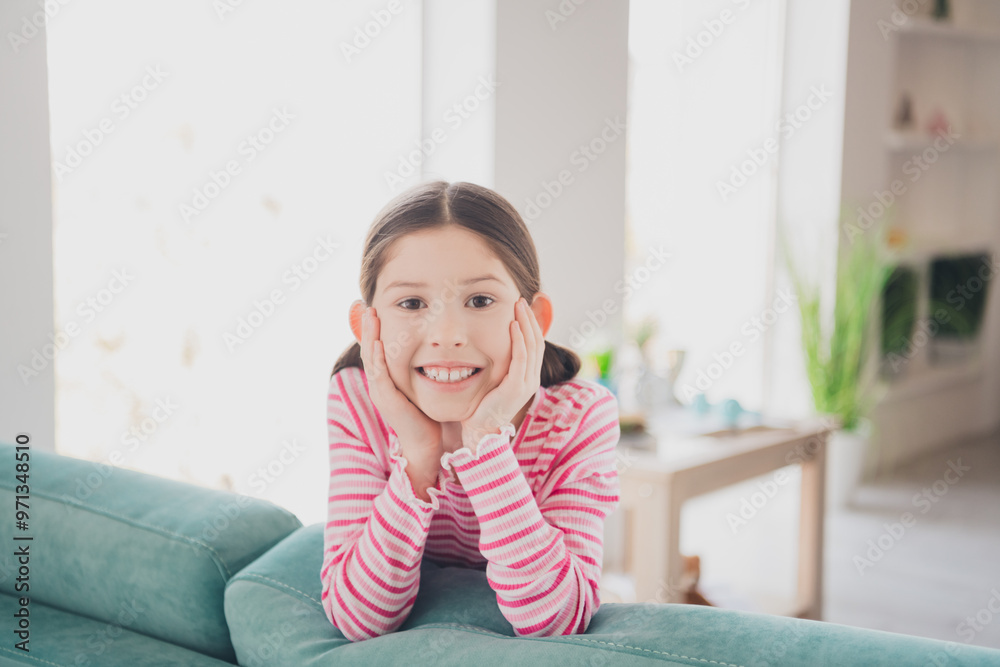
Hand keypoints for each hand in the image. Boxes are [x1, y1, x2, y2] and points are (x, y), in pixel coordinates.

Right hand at [360, 306, 442, 494]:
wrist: (426, 446)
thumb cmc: (428, 417)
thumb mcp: (423, 388)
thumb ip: (424, 371)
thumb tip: (436, 352)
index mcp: (387, 380)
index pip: (378, 349)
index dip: (375, 329)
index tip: (376, 308)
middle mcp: (380, 384)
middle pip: (370, 349)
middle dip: (368, 326)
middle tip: (367, 304)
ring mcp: (380, 391)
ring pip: (371, 358)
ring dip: (369, 335)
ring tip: (370, 314)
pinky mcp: (386, 400)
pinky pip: (379, 374)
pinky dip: (377, 356)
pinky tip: (378, 341)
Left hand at [461, 297, 544, 452]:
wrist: (480, 432)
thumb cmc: (481, 407)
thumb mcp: (493, 381)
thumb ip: (496, 366)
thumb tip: (487, 346)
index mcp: (528, 377)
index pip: (534, 345)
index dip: (530, 325)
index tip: (521, 307)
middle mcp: (531, 379)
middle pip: (537, 342)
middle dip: (530, 319)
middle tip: (521, 300)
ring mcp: (526, 383)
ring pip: (532, 346)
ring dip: (525, 323)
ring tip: (518, 306)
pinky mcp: (516, 387)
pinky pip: (521, 358)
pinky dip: (519, 339)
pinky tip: (512, 325)